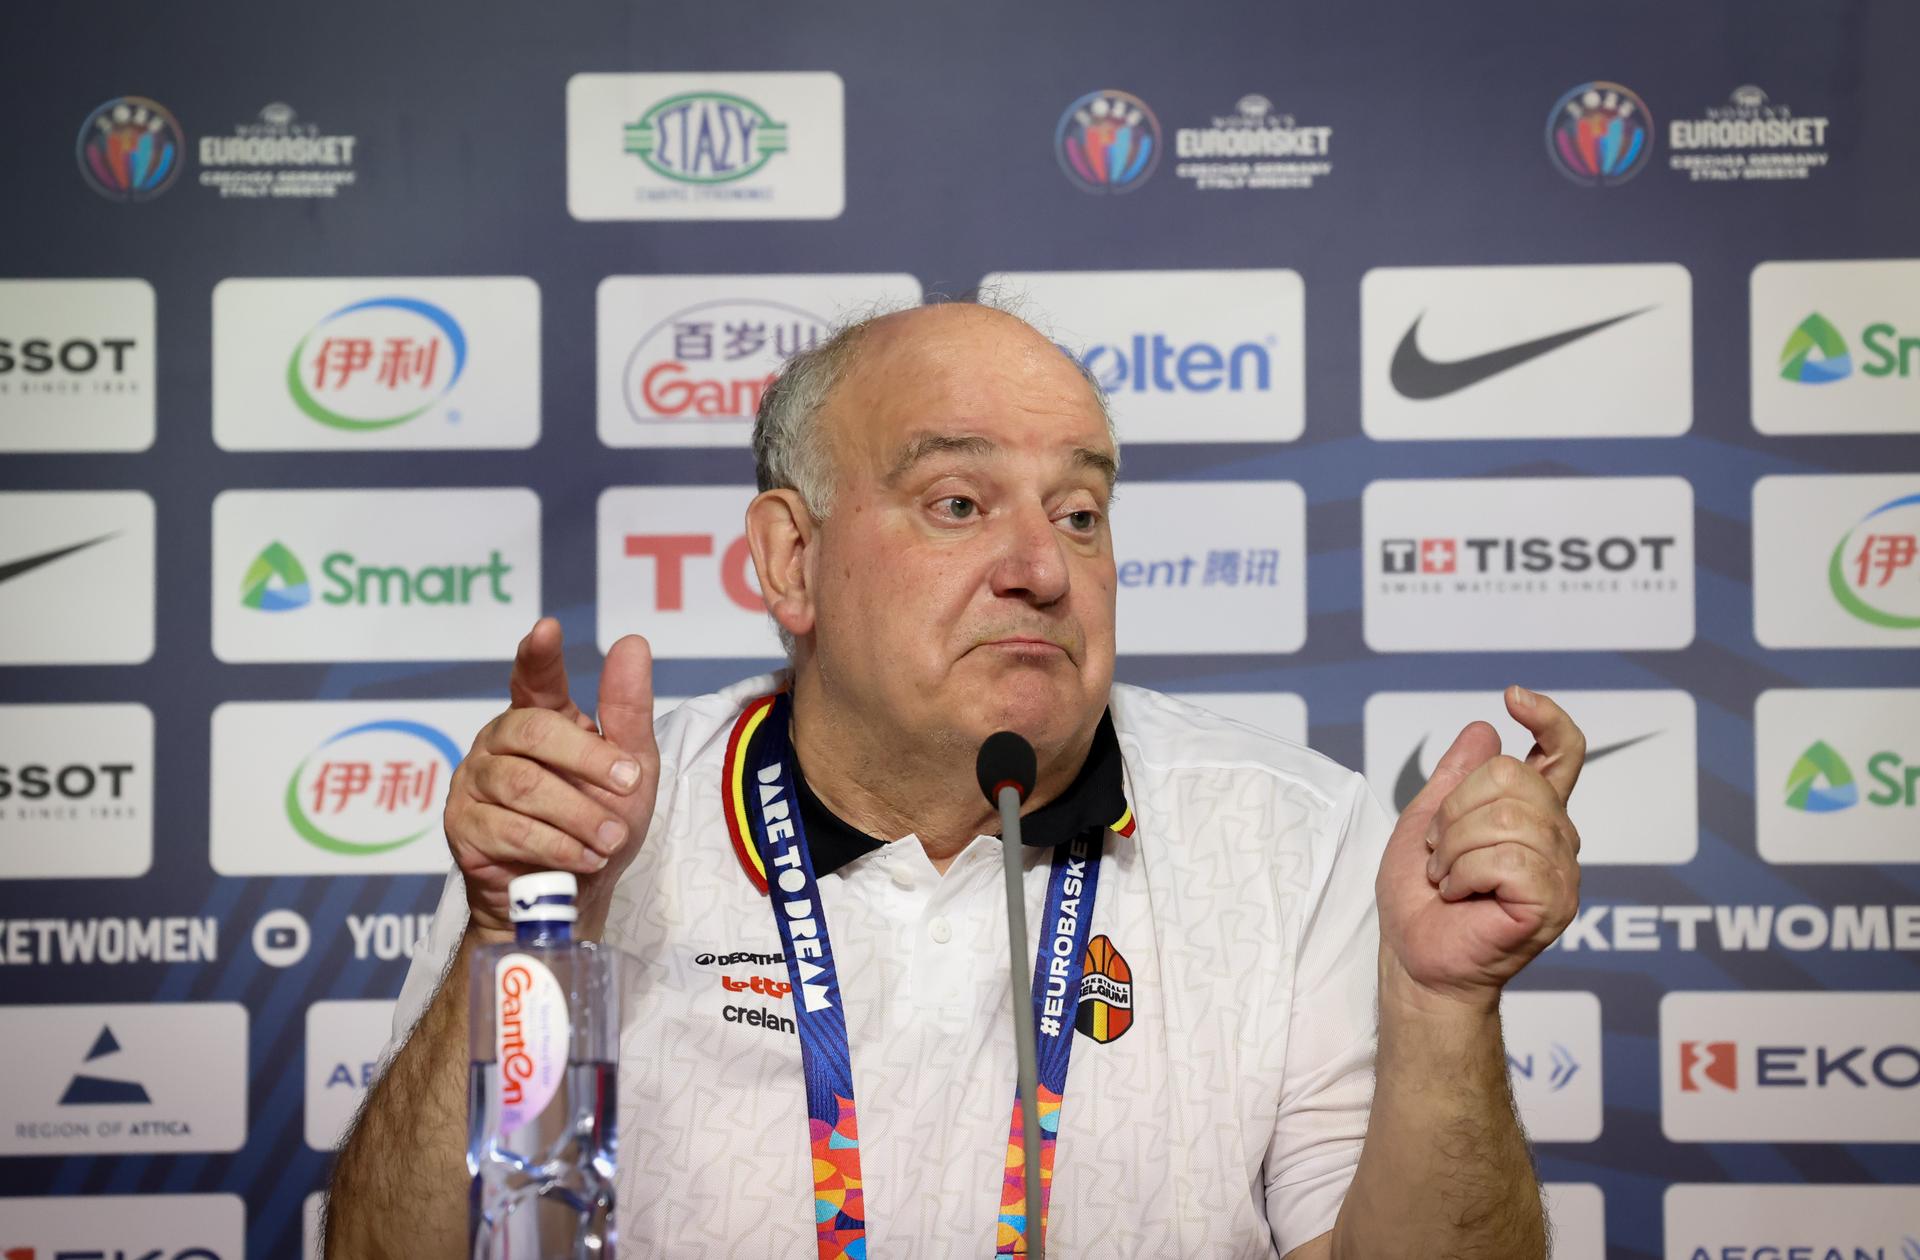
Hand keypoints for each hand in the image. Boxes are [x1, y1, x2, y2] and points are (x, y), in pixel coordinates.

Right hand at [443, 617, 659, 938]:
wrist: (574, 896)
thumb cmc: (600, 822)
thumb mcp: (631, 768)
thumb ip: (628, 710)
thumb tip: (632, 641)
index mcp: (538, 718)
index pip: (532, 677)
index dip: (538, 655)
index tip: (547, 630)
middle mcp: (499, 741)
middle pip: (534, 731)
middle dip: (588, 759)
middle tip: (630, 784)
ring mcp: (475, 781)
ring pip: (523, 785)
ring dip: (578, 814)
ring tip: (611, 839)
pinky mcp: (462, 825)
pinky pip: (508, 828)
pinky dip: (555, 844)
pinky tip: (583, 857)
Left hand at [1375, 686, 1583, 1008]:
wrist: (1415, 958)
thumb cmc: (1419, 900)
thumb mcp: (1425, 822)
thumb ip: (1455, 777)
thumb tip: (1485, 729)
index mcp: (1532, 813)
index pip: (1563, 752)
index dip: (1548, 718)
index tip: (1513, 697)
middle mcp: (1555, 836)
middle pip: (1511, 776)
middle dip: (1454, 810)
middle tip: (1438, 852)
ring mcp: (1561, 870)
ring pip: (1505, 817)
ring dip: (1453, 848)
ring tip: (1447, 879)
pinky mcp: (1554, 902)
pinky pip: (1506, 857)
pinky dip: (1464, 873)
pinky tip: (1460, 896)